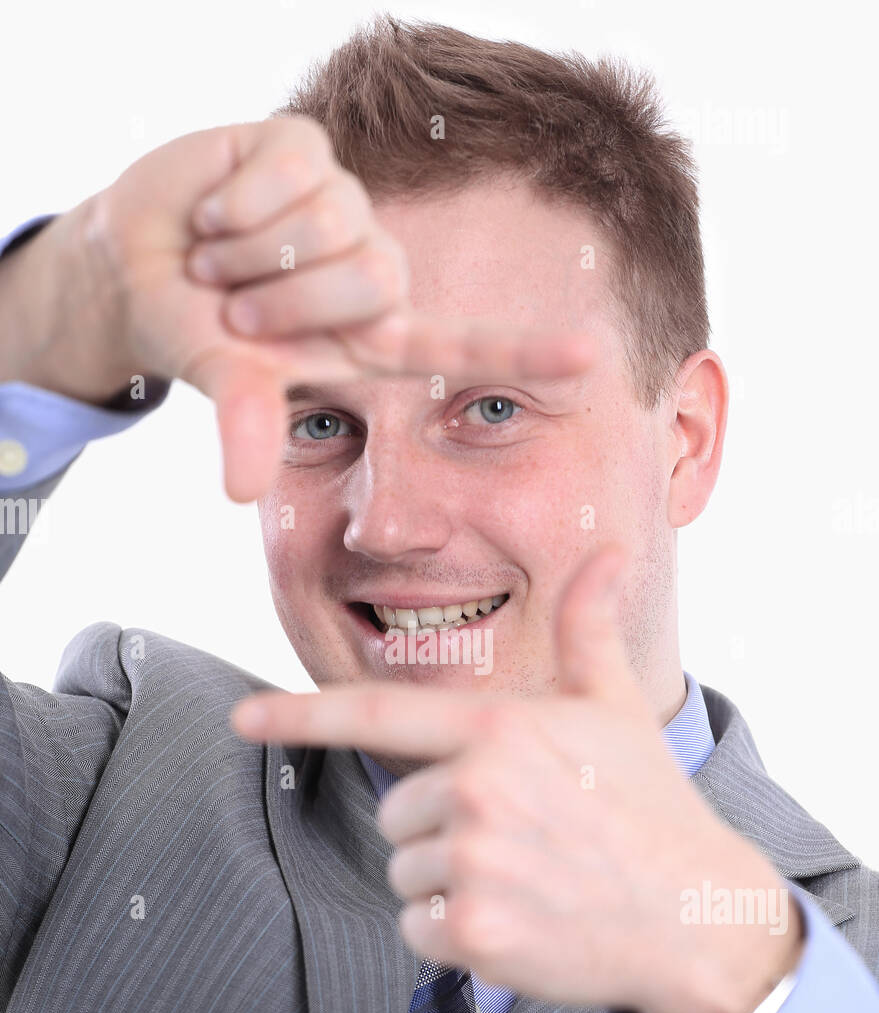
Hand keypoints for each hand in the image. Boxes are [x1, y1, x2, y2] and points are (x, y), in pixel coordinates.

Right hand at [0, 119, 590, 500]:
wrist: (138, 266)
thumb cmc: (197, 333)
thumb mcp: (225, 380)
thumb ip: (246, 423)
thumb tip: (241, 490)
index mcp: (369, 337)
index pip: (462, 348)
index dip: (524, 354)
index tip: (592, 360)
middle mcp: (371, 272)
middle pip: (374, 274)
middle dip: (285, 298)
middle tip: (233, 303)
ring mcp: (345, 207)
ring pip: (332, 219)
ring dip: (250, 250)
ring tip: (220, 258)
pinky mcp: (308, 149)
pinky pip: (290, 169)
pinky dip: (233, 201)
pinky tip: (216, 211)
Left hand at [230, 545, 801, 1012]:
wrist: (698, 916)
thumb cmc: (650, 807)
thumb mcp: (616, 709)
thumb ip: (589, 629)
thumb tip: (608, 554)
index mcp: (496, 728)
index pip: (374, 717)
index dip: (299, 715)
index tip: (243, 719)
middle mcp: (476, 787)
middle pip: (395, 814)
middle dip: (440, 830)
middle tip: (520, 840)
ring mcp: (473, 862)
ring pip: (404, 875)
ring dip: (449, 885)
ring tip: (525, 880)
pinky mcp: (475, 932)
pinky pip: (418, 931)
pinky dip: (456, 937)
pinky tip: (521, 924)